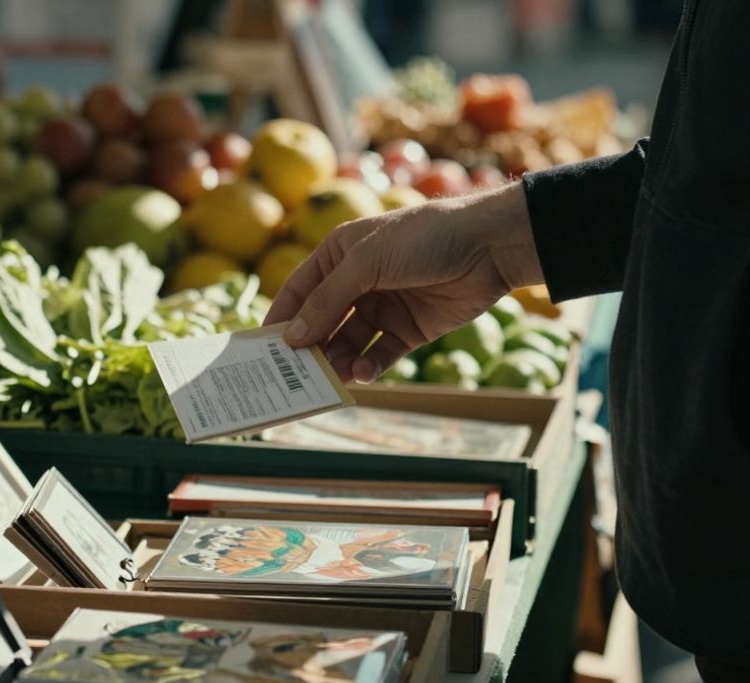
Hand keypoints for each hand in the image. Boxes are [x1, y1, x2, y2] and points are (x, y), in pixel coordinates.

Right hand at [265, 183, 543, 382]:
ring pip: (348, 343)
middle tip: (291, 375)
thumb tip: (292, 336)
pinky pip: (379, 354)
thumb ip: (328, 300)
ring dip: (337, 361)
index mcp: (339, 254)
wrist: (489, 245)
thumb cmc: (424, 238)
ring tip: (330, 378)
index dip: (281, 318)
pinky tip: (362, 374)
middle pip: (322, 321)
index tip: (261, 348)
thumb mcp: (367, 263)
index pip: (299, 290)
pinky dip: (368, 366)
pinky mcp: (409, 329)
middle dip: (309, 346)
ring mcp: (383, 307)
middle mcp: (358, 281)